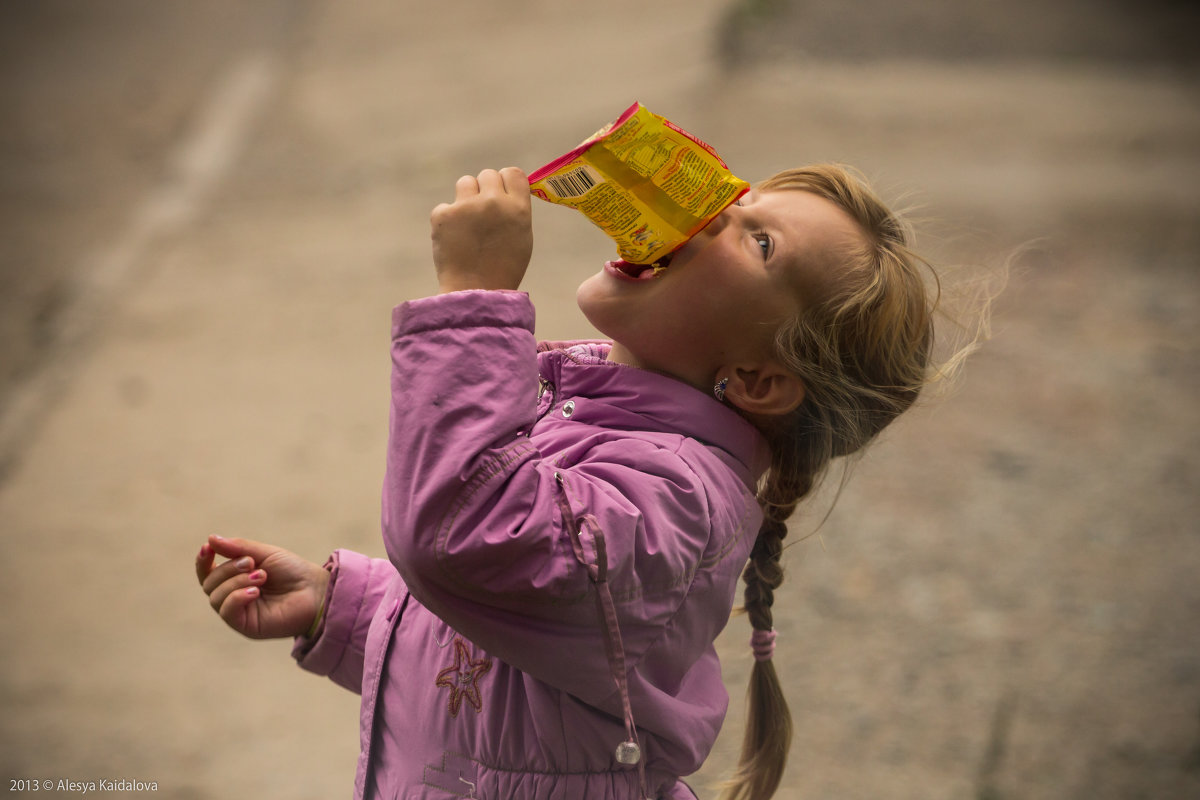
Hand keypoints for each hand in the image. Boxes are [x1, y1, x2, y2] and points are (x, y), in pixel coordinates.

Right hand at [195, 535, 328, 639]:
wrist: (316, 591)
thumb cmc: (294, 571)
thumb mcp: (265, 554)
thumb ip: (238, 548)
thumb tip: (211, 539)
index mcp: (236, 578)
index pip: (208, 572)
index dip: (203, 560)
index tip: (207, 548)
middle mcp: (234, 595)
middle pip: (210, 583)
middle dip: (228, 569)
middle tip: (252, 563)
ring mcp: (239, 611)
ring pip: (215, 597)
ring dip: (235, 581)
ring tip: (261, 576)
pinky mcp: (246, 626)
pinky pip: (227, 611)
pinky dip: (236, 597)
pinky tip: (254, 591)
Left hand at [431, 167, 532, 292]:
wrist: (474, 292)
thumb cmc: (503, 268)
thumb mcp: (522, 237)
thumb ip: (515, 209)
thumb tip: (504, 189)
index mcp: (517, 208)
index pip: (513, 172)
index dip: (506, 182)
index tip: (502, 192)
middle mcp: (493, 202)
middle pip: (488, 175)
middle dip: (485, 190)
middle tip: (483, 213)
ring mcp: (466, 207)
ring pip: (465, 182)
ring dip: (467, 197)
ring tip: (468, 224)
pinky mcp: (443, 215)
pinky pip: (446, 206)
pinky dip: (448, 220)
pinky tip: (455, 239)